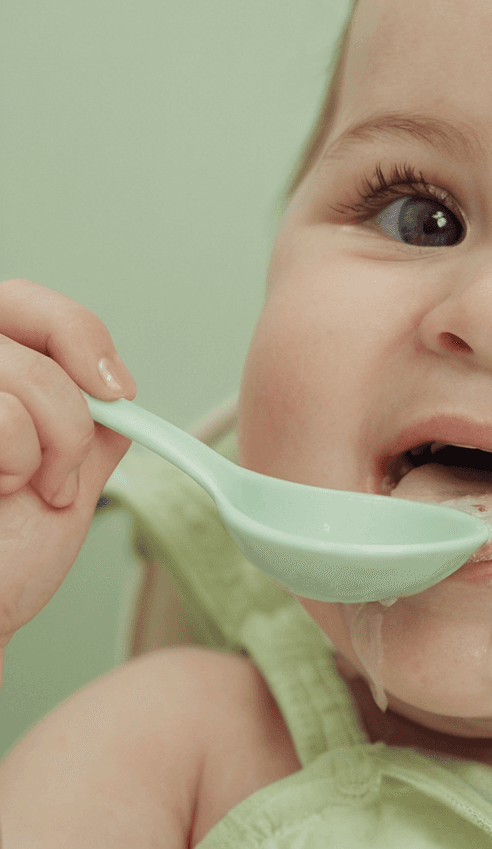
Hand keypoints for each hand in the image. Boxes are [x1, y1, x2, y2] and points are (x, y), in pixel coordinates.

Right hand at [0, 279, 136, 662]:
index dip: (79, 334)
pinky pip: (2, 418)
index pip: (24, 301)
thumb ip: (91, 416)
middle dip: (69, 397)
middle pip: (23, 323)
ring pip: (19, 373)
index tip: (117, 390)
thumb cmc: (7, 553)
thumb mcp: (69, 467)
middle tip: (71, 456)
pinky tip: (1, 492)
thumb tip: (116, 383)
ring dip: (52, 440)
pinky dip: (20, 459)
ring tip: (32, 485)